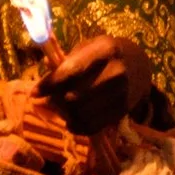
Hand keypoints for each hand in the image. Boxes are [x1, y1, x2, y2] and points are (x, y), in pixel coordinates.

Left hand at [34, 35, 152, 134]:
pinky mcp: (122, 110)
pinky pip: (92, 126)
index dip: (50, 84)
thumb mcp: (90, 47)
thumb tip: (43, 71)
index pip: (71, 71)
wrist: (140, 66)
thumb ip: (68, 60)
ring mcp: (121, 93)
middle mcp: (116, 71)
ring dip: (66, 114)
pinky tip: (74, 119)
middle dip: (57, 100)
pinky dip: (77, 126)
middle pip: (74, 97)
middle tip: (51, 99)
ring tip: (64, 108)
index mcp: (105, 50)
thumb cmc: (107, 54)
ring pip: (81, 114)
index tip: (35, 92)